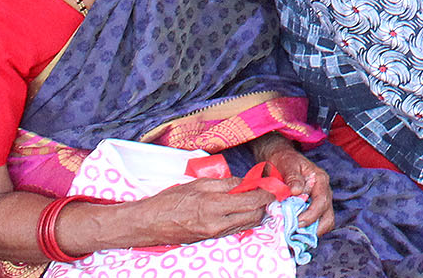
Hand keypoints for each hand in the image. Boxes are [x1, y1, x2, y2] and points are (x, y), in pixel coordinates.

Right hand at [122, 177, 275, 247]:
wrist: (151, 223)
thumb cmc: (171, 200)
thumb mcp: (199, 184)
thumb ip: (226, 184)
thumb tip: (246, 183)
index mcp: (215, 206)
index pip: (252, 202)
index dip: (266, 194)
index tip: (271, 187)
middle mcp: (218, 224)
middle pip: (254, 217)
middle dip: (263, 205)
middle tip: (262, 192)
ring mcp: (215, 234)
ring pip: (246, 225)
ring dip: (254, 212)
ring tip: (251, 199)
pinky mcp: (212, 239)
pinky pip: (235, 229)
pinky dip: (242, 219)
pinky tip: (238, 209)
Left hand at [258, 142, 335, 231]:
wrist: (279, 159)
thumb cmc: (284, 160)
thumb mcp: (287, 164)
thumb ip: (292, 177)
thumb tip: (297, 191)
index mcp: (320, 180)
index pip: (322, 202)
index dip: (311, 215)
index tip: (297, 223)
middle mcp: (323, 192)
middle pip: (328, 217)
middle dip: (314, 229)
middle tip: (295, 234)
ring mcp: (318, 202)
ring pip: (322, 223)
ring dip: (310, 233)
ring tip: (293, 236)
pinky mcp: (310, 209)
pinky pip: (313, 224)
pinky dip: (305, 232)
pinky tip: (292, 233)